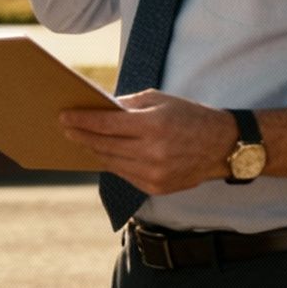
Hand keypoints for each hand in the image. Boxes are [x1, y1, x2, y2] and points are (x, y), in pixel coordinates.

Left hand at [60, 91, 237, 195]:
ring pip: (111, 162)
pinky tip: (102, 154)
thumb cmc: (188, 115)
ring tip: (80, 140)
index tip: (64, 116)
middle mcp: (153, 152)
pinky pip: (125, 174)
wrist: (222, 145)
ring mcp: (155, 173)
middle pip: (104, 145)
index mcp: (153, 126)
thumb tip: (98, 108)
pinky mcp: (157, 187)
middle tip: (65, 128)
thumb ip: (127, 104)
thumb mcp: (159, 100)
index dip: (82, 120)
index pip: (106, 124)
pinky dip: (112, 163)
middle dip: (82, 136)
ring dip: (93, 151)